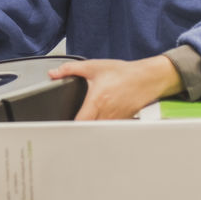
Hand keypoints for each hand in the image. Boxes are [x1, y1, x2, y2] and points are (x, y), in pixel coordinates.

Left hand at [48, 56, 182, 120]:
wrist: (147, 78)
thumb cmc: (123, 73)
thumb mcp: (94, 67)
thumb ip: (70, 69)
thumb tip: (54, 73)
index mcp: (97, 101)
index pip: (80, 123)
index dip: (69, 127)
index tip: (61, 128)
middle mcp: (106, 113)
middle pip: (88, 131)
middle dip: (78, 131)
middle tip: (68, 131)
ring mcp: (115, 120)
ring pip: (98, 132)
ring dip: (90, 130)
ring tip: (83, 128)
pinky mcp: (122, 122)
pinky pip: (108, 129)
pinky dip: (102, 128)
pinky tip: (98, 124)